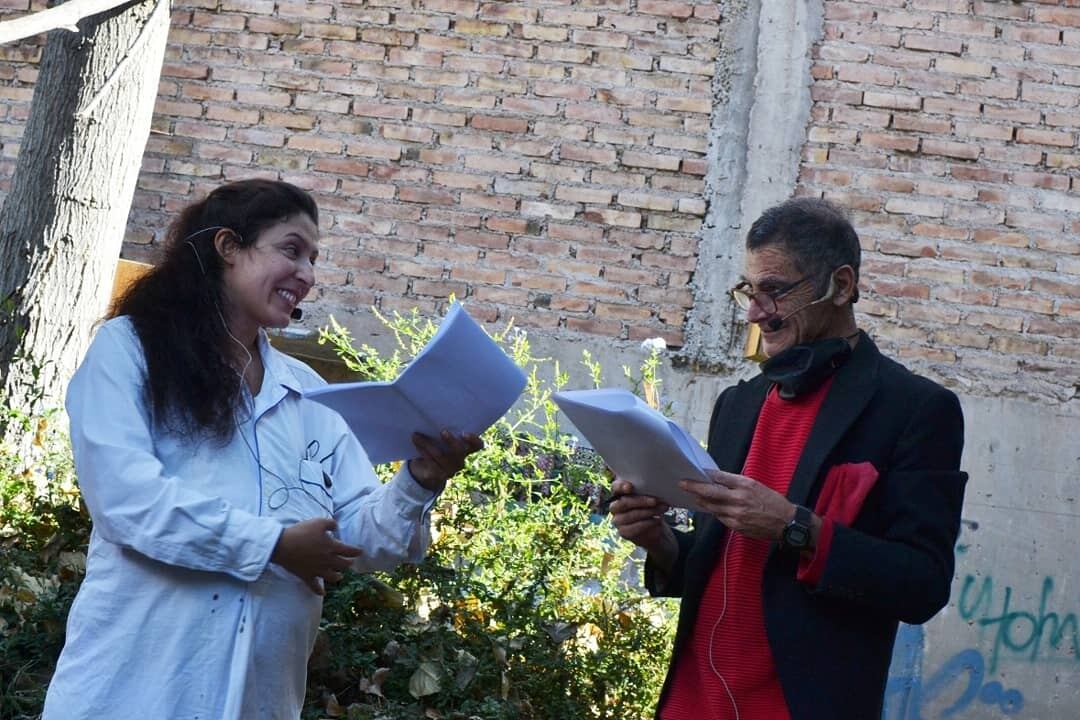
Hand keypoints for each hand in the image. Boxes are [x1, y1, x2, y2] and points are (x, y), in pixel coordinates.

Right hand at [271, 517, 362, 594]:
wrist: (283, 545)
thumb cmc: (301, 532)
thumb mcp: (318, 522)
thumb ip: (331, 524)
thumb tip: (337, 528)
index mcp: (331, 547)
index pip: (349, 551)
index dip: (356, 551)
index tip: (360, 552)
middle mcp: (327, 560)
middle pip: (342, 565)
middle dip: (348, 563)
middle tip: (350, 562)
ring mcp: (317, 570)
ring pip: (332, 577)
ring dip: (338, 576)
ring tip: (340, 576)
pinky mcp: (306, 576)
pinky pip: (315, 587)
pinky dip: (319, 591)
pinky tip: (322, 593)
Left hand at [408, 430, 483, 492]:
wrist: (422, 470)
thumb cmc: (434, 448)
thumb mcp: (440, 440)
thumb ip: (443, 431)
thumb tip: (433, 414)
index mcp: (465, 451)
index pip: (477, 446)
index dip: (474, 440)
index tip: (464, 433)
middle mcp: (460, 462)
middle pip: (459, 452)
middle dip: (451, 441)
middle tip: (442, 431)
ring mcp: (450, 471)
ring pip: (440, 456)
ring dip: (427, 443)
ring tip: (416, 434)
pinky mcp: (437, 476)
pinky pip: (430, 462)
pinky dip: (421, 450)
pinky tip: (415, 442)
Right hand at [608, 478, 677, 574]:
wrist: (652, 526)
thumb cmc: (649, 506)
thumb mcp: (649, 495)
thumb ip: (647, 489)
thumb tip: (657, 487)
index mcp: (619, 493)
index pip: (615, 487)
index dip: (621, 486)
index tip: (630, 487)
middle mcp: (615, 506)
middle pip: (624, 503)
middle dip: (641, 501)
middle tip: (655, 501)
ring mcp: (617, 520)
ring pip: (629, 516)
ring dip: (647, 512)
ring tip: (661, 510)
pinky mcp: (623, 532)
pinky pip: (633, 528)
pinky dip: (647, 524)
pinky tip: (656, 520)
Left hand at [680, 470, 794, 540]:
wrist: (787, 523)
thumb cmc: (773, 502)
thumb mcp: (756, 486)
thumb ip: (737, 484)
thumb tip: (718, 480)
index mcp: (745, 485)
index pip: (719, 477)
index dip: (705, 475)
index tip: (695, 472)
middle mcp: (739, 498)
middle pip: (710, 493)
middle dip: (694, 488)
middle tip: (682, 484)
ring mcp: (736, 514)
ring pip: (712, 507)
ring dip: (701, 501)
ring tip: (693, 496)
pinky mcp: (736, 526)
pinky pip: (720, 517)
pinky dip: (714, 512)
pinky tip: (709, 508)